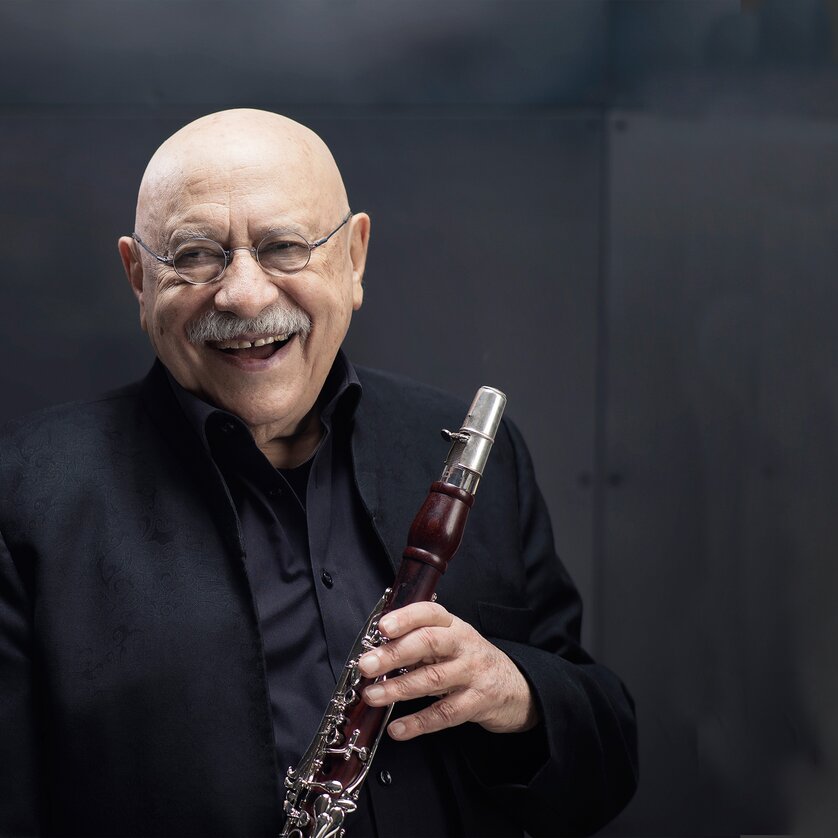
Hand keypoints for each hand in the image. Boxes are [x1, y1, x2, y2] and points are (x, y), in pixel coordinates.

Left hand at [358, 601, 538, 740]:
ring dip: (399, 688)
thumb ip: (420, 644)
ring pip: (433, 679)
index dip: (406, 618)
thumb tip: (378, 651)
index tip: (383, 626)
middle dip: (394, 653)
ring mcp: (473, 673)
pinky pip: (445, 713)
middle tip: (367, 664)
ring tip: (373, 695)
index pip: (429, 613)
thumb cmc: (473, 662)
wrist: (517, 688)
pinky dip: (418, 722)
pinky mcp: (478, 702)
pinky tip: (397, 728)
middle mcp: (464, 645)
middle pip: (429, 643)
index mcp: (453, 626)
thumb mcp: (451, 644)